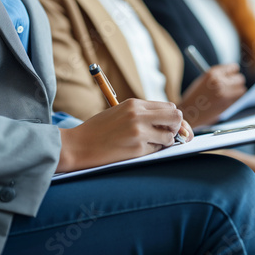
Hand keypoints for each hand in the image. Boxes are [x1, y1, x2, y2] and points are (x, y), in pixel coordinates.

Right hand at [58, 99, 192, 171]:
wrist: (77, 145)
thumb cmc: (98, 130)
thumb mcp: (120, 113)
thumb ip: (142, 113)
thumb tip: (170, 121)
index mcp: (134, 104)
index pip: (169, 107)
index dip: (172, 118)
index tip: (167, 125)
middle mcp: (139, 115)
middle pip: (176, 117)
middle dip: (176, 127)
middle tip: (166, 134)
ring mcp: (139, 132)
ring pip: (170, 136)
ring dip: (164, 142)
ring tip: (149, 143)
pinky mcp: (137, 148)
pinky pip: (157, 149)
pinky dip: (154, 150)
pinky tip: (139, 150)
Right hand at [179, 64, 246, 126]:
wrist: (188, 112)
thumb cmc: (195, 97)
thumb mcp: (203, 80)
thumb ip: (218, 77)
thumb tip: (232, 76)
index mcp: (212, 73)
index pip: (233, 68)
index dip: (233, 73)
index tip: (232, 76)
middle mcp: (219, 81)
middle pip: (240, 78)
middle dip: (237, 82)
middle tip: (232, 86)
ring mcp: (223, 93)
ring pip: (242, 89)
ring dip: (237, 92)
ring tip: (228, 95)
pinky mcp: (226, 104)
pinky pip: (238, 99)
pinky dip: (235, 100)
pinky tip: (225, 101)